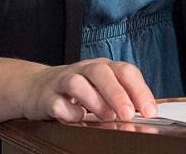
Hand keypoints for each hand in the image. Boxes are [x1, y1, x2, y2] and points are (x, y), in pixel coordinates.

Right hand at [21, 59, 156, 123]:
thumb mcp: (101, 88)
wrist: (36, 86)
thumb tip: (145, 113)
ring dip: (95, 101)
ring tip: (106, 117)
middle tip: (128, 114)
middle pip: (101, 72)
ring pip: (78, 83)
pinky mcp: (46, 97)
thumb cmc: (76, 90)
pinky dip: (68, 112)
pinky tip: (77, 118)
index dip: (140, 89)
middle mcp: (84, 70)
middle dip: (118, 94)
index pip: (125, 71)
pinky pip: (57, 103)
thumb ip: (121, 97)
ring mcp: (63, 81)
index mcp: (103, 67)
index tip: (149, 111)